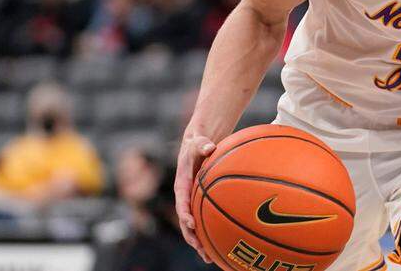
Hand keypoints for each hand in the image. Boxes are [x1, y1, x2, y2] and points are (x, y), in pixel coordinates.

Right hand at [174, 134, 215, 263]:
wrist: (198, 144)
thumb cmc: (198, 143)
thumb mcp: (199, 142)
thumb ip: (202, 145)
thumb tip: (209, 147)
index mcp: (182, 184)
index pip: (181, 201)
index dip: (185, 213)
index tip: (191, 224)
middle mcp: (186, 196)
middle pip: (186, 220)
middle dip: (191, 236)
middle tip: (200, 248)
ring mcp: (193, 201)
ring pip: (194, 226)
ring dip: (199, 242)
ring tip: (208, 258)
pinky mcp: (201, 202)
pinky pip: (204, 220)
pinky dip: (209, 233)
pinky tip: (219, 247)